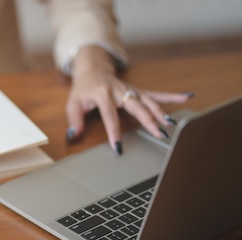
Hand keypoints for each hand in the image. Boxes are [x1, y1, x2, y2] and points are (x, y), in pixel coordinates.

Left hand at [66, 46, 192, 153]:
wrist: (92, 69)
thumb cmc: (83, 89)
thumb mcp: (73, 103)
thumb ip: (74, 120)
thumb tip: (73, 137)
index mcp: (102, 94)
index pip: (109, 116)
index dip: (114, 132)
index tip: (119, 147)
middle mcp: (119, 91)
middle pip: (136, 106)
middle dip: (148, 120)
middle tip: (159, 133)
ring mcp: (131, 90)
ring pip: (149, 100)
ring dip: (161, 112)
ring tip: (171, 123)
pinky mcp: (138, 90)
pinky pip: (156, 94)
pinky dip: (172, 95)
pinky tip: (187, 97)